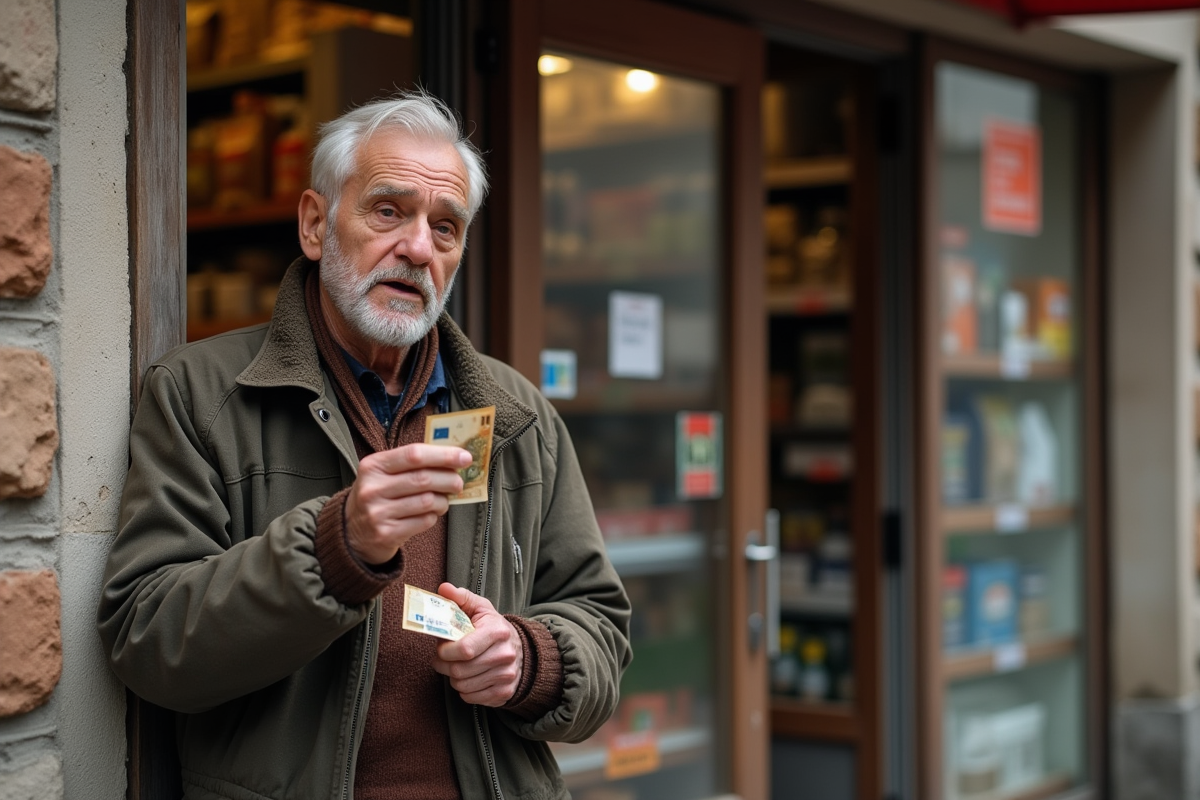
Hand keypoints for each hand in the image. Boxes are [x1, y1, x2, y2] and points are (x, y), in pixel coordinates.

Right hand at [345, 444, 470, 563]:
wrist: (352, 531)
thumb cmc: (377, 496)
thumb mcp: (383, 473)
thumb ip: (412, 463)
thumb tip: (453, 458)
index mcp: (373, 466)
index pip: (414, 454)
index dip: (443, 455)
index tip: (464, 457)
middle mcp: (372, 488)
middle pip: (423, 478)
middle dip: (449, 479)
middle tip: (458, 482)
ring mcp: (378, 513)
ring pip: (427, 502)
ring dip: (443, 500)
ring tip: (442, 500)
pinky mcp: (386, 534)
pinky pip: (424, 521)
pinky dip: (433, 516)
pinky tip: (429, 513)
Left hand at [432, 583, 523, 706]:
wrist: (521, 650)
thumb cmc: (493, 628)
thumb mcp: (480, 608)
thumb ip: (460, 597)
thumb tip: (443, 589)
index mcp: (497, 631)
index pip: (464, 649)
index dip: (445, 651)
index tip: (440, 647)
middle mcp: (505, 655)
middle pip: (460, 670)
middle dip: (443, 665)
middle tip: (441, 658)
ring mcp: (506, 676)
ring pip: (462, 686)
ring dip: (452, 678)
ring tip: (455, 666)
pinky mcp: (504, 693)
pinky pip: (470, 698)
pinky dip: (463, 690)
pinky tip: (468, 677)